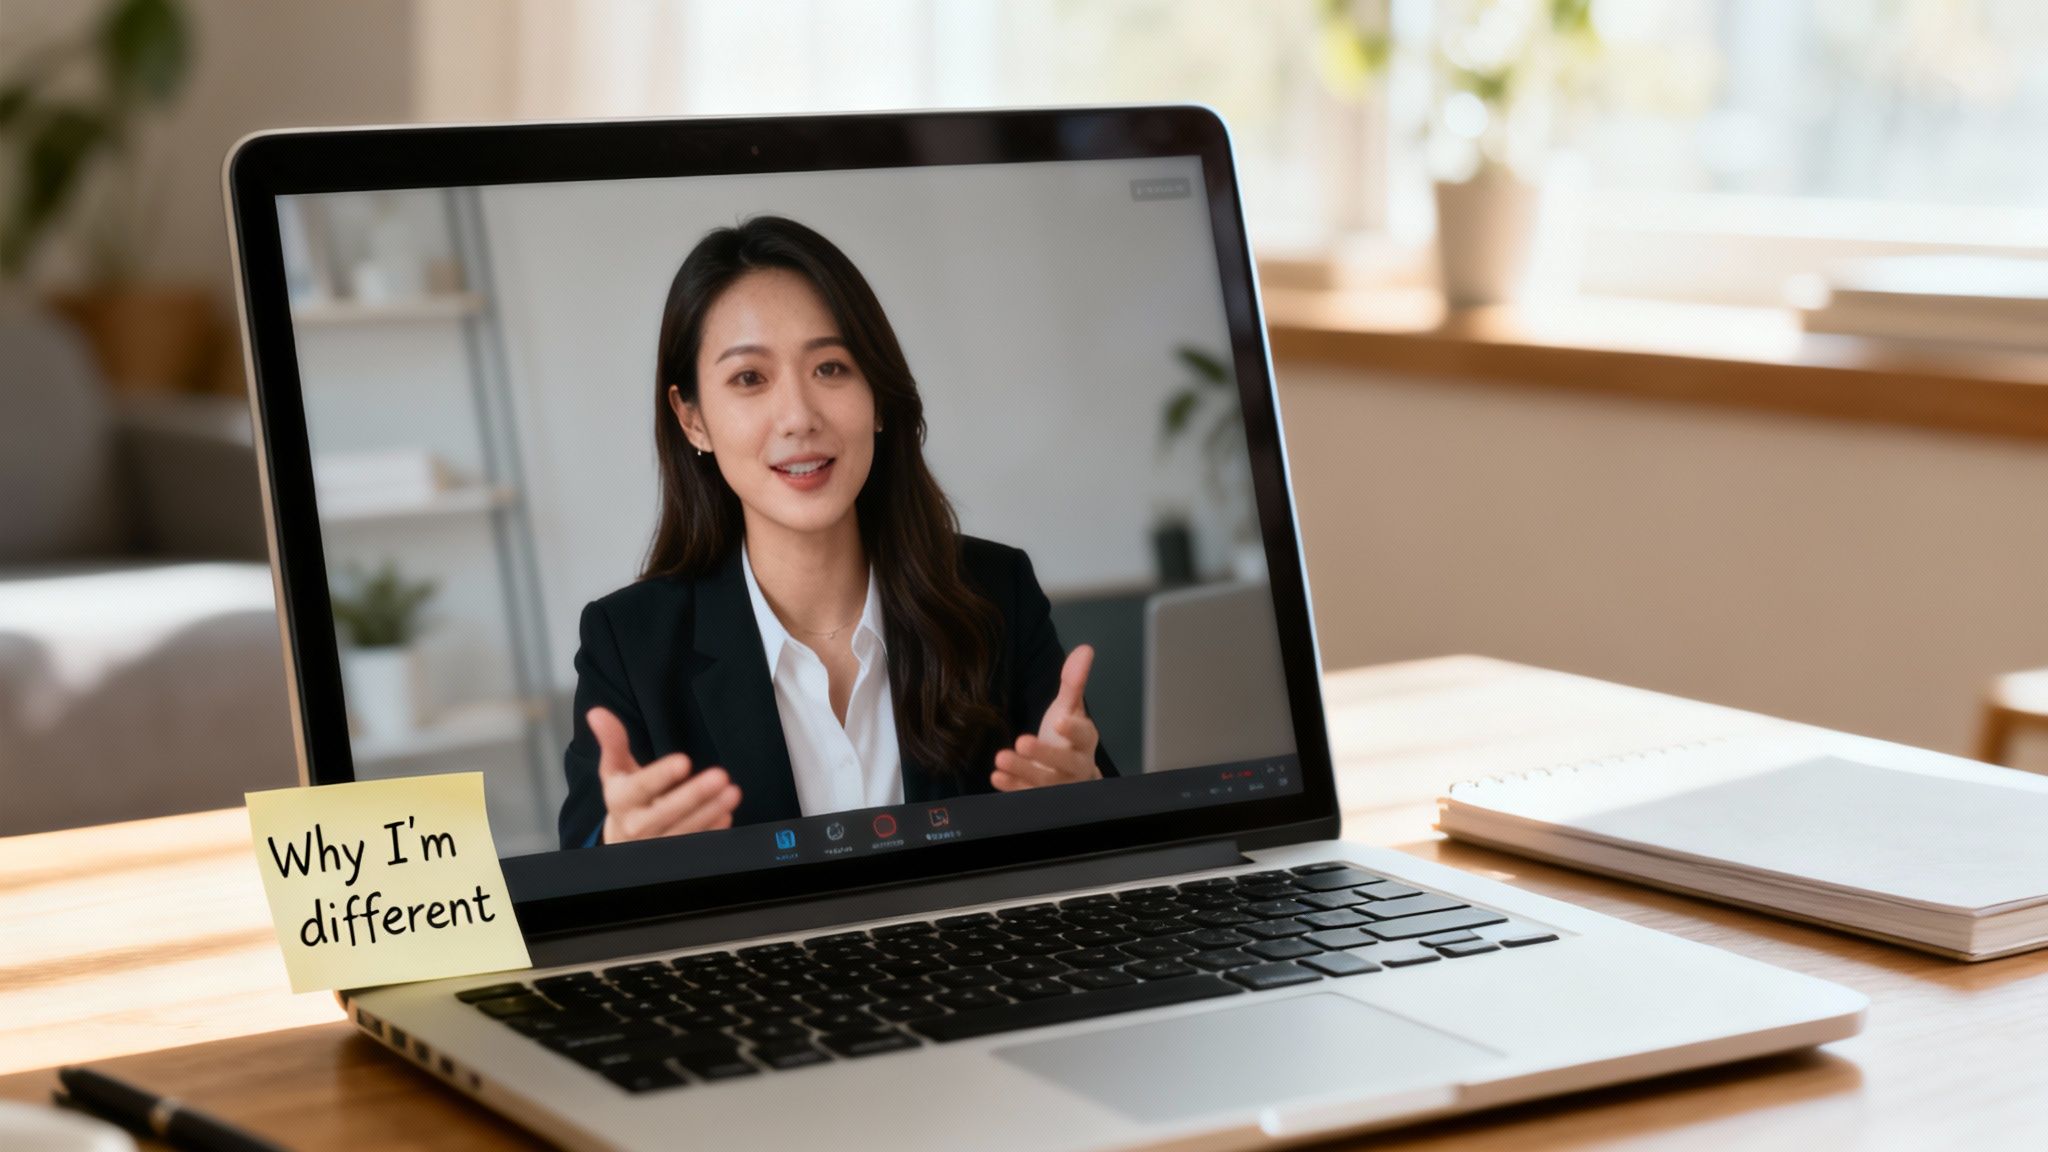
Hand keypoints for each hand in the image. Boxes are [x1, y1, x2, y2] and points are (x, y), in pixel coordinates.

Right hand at [589, 706, 742, 842]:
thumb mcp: (615, 770)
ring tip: (732, 792)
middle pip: (664, 813)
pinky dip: (711, 833)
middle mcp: (635, 826)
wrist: (624, 839)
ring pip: (683, 832)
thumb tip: (597, 712)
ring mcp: (654, 844)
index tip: (683, 761)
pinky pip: (693, 846)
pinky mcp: (672, 854)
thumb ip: (613, 742)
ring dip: (709, 812)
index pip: (639, 788)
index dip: (661, 776)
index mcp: (620, 801)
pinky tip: (726, 814)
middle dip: (693, 795)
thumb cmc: (625, 798)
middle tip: (721, 776)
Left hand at [993, 645, 1101, 791]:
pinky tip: (997, 776)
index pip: (1085, 735)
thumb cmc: (1066, 738)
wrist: (1067, 776)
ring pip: (1045, 783)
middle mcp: (1077, 766)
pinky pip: (1029, 796)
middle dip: (1044, 755)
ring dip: (1023, 772)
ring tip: (1001, 758)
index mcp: (1085, 742)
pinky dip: (1013, 788)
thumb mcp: (1069, 709)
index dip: (1074, 730)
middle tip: (1022, 741)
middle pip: (1066, 764)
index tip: (1059, 721)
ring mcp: (1060, 786)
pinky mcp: (1042, 799)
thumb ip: (1074, 682)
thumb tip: (1085, 649)